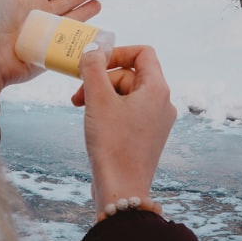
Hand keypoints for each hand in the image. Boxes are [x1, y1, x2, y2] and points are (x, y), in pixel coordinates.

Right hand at [71, 45, 176, 212]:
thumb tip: (93, 50)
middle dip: (102, 79)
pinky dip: (109, 110)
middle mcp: (162, 103)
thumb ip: (93, 68)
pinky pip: (128, 111)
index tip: (95, 63)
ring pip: (127, 93)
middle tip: (78, 95)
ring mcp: (156, 121)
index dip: (117, 52)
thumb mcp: (98, 99)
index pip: (142, 53)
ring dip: (102, 95)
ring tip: (81, 108)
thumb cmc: (112, 144)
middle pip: (130, 74)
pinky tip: (93, 122)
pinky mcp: (147, 136)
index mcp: (157, 89)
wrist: (121, 191)